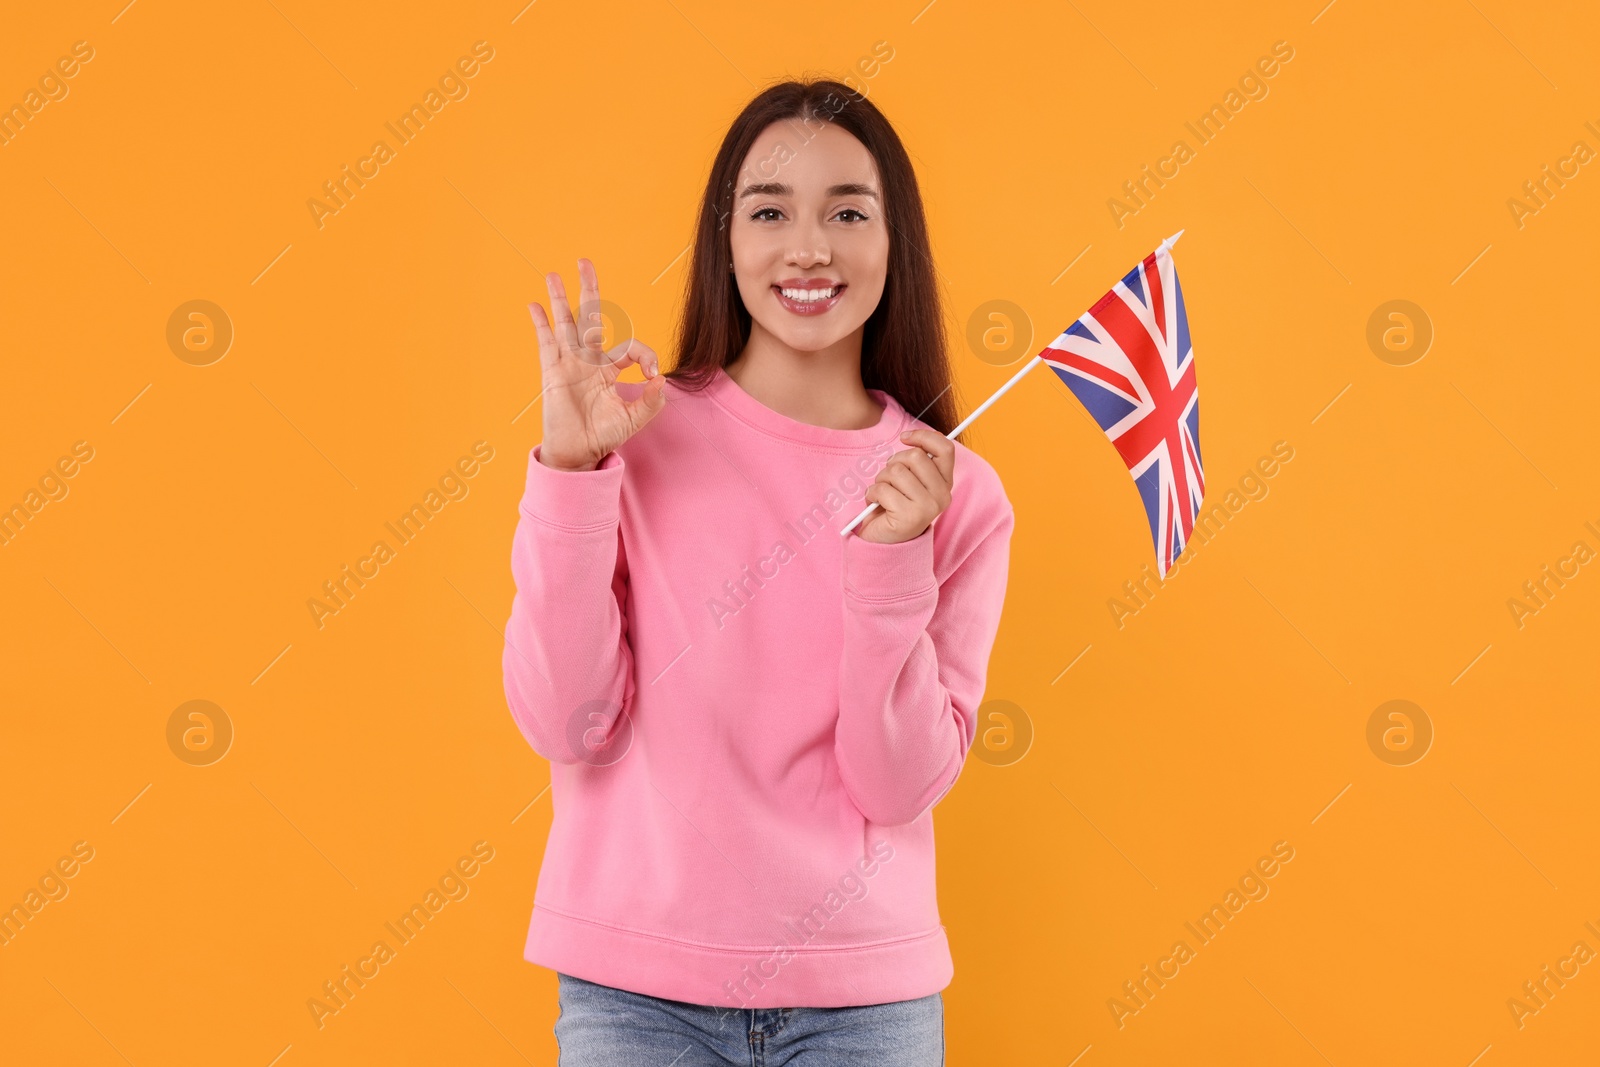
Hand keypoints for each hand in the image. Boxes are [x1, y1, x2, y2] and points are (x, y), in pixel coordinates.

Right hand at [532, 258, 666, 471]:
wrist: (579, 452)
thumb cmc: (604, 435)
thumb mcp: (635, 419)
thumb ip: (651, 401)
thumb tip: (661, 379)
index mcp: (610, 369)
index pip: (629, 346)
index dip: (645, 354)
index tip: (653, 372)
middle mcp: (589, 360)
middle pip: (589, 317)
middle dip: (588, 289)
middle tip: (585, 262)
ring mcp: (569, 363)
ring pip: (565, 323)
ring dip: (559, 298)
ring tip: (554, 274)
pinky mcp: (553, 371)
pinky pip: (546, 342)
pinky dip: (541, 323)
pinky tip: (535, 305)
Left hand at [855, 428, 953, 543]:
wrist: (885, 542)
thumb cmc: (895, 506)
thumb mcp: (910, 480)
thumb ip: (917, 462)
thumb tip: (912, 437)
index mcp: (945, 484)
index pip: (945, 449)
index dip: (923, 437)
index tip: (905, 438)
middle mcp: (942, 496)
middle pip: (915, 456)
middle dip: (894, 463)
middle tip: (889, 479)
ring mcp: (928, 507)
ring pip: (896, 472)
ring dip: (881, 480)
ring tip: (882, 494)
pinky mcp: (909, 517)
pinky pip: (883, 489)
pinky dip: (872, 494)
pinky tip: (875, 504)